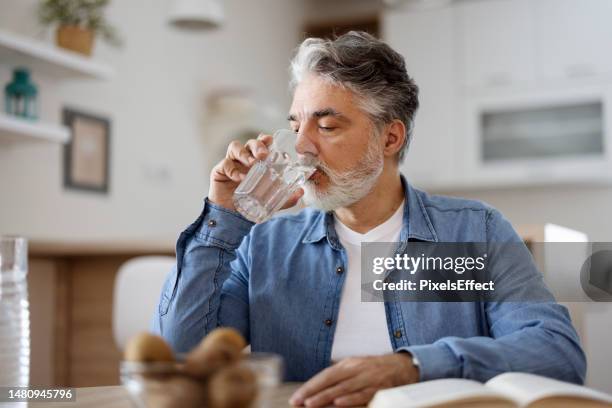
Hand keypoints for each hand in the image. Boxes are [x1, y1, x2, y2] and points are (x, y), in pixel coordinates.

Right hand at [208, 134, 303, 211]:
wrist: (233, 218)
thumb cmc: (251, 204)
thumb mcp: (271, 201)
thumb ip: (286, 198)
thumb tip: (301, 192)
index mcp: (257, 162)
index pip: (261, 144)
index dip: (265, 140)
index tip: (271, 140)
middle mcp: (244, 159)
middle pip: (250, 143)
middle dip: (257, 145)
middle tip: (264, 155)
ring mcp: (231, 163)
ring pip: (235, 147)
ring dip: (244, 153)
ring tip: (252, 164)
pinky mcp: (219, 171)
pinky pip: (225, 164)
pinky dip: (233, 169)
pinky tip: (240, 178)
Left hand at [289, 353, 418, 406]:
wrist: (403, 366)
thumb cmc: (374, 370)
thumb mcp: (355, 368)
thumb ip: (339, 377)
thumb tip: (316, 389)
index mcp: (348, 364)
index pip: (325, 375)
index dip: (310, 386)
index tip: (296, 397)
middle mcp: (356, 369)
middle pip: (330, 380)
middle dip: (313, 392)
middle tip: (298, 402)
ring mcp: (367, 378)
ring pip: (343, 388)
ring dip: (326, 397)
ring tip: (311, 405)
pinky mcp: (379, 388)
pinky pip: (362, 395)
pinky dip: (350, 399)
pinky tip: (338, 403)